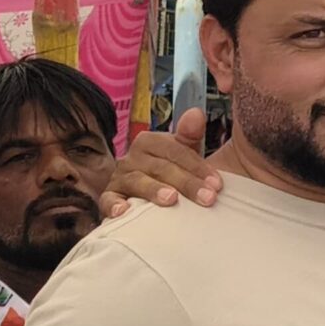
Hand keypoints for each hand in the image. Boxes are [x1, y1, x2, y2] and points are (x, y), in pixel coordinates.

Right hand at [103, 107, 220, 214]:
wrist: (147, 199)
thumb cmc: (169, 174)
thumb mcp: (182, 155)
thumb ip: (190, 135)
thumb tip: (197, 113)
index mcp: (150, 142)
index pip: (176, 151)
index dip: (198, 167)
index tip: (217, 184)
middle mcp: (132, 157)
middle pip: (161, 167)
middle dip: (187, 183)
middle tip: (208, 198)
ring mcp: (119, 177)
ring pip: (137, 181)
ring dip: (154, 190)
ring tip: (172, 200)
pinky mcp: (109, 198)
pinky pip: (107, 200)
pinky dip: (114, 205)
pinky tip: (124, 212)